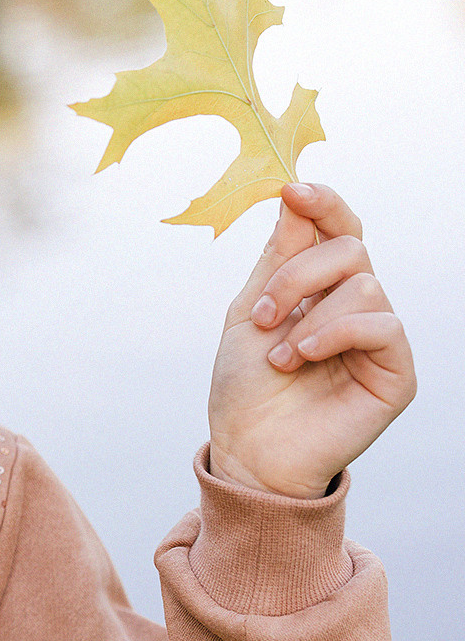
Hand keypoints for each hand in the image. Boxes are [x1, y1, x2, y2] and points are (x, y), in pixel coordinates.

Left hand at [208, 182, 415, 497]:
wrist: (247, 450)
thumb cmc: (245, 388)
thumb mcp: (249, 313)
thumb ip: (276, 260)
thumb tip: (293, 198)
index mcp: (321, 289)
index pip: (338, 230)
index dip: (322, 204)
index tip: (292, 190)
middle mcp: (356, 306)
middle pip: (348, 249)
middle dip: (295, 275)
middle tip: (262, 316)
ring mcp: (379, 338)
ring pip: (363, 283)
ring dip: (307, 314)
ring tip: (279, 356)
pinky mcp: (397, 371)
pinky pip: (381, 324)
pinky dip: (333, 333)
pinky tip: (301, 359)